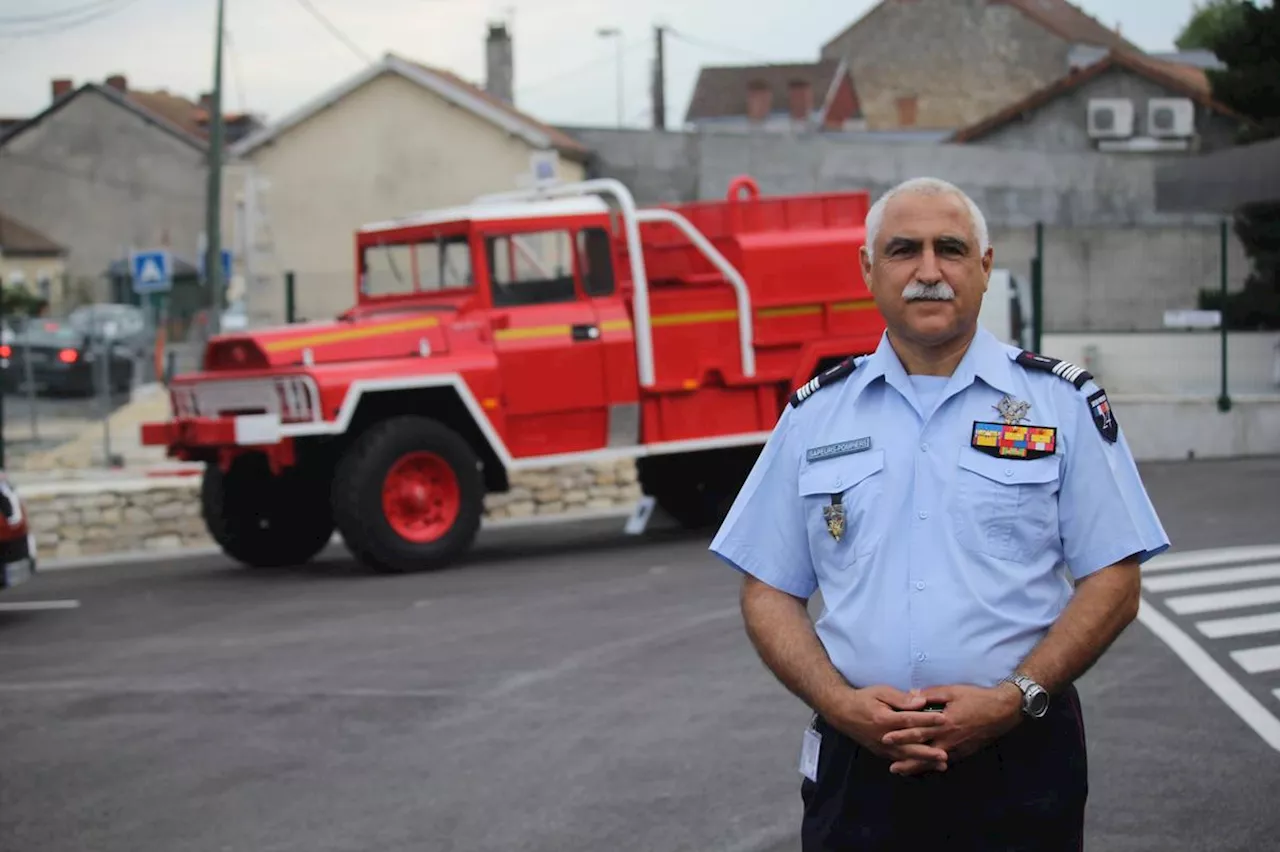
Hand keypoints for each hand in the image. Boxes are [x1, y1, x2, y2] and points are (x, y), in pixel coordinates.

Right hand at [824, 685, 950, 773]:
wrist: (842, 712)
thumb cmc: (863, 699)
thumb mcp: (881, 692)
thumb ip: (901, 698)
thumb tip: (921, 701)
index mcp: (884, 718)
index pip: (910, 720)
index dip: (928, 719)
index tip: (944, 719)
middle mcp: (884, 736)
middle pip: (910, 745)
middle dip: (929, 751)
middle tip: (945, 754)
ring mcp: (882, 747)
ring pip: (906, 756)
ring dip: (925, 761)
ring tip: (941, 765)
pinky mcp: (881, 752)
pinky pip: (899, 760)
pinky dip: (913, 765)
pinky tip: (925, 767)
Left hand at [880, 683, 1022, 773]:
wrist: (1002, 711)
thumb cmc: (976, 698)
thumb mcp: (952, 691)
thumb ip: (931, 694)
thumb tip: (911, 694)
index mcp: (944, 722)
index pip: (918, 730)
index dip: (901, 735)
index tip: (886, 739)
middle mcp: (949, 738)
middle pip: (924, 751)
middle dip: (906, 759)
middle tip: (891, 767)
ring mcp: (957, 748)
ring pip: (934, 760)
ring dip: (918, 767)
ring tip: (903, 772)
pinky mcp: (965, 752)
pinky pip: (946, 761)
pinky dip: (934, 766)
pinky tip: (926, 769)